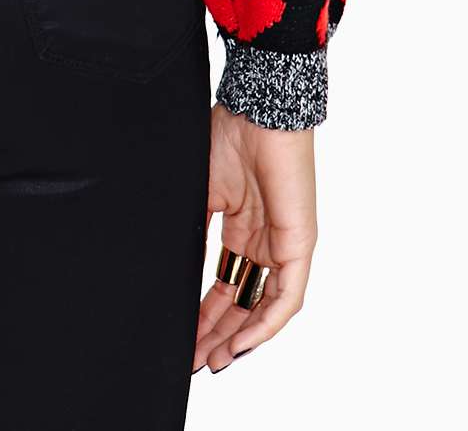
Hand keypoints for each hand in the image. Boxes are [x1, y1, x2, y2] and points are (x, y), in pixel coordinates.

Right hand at [194, 102, 315, 372]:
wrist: (258, 108)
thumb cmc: (229, 135)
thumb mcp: (201, 190)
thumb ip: (193, 228)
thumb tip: (168, 266)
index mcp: (240, 229)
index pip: (224, 285)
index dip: (204, 314)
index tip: (184, 338)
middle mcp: (263, 242)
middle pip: (243, 303)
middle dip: (218, 334)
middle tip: (195, 360)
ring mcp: (283, 245)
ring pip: (264, 307)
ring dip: (240, 338)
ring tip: (214, 360)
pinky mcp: (299, 243)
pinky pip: (286, 297)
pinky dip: (265, 324)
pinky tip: (241, 343)